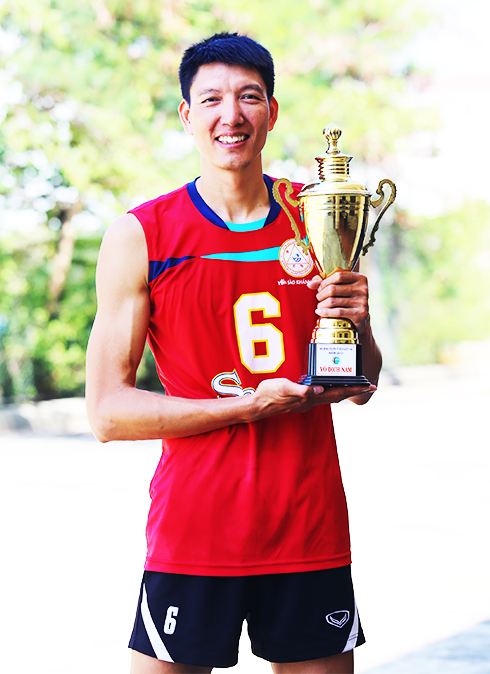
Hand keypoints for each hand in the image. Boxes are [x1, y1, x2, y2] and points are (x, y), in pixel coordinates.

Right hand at [250, 377, 375, 419]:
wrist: (258, 405)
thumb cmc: (269, 395)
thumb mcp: (284, 388)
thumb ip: (301, 390)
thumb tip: (318, 389)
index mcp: (310, 397)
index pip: (337, 392)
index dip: (354, 389)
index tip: (369, 386)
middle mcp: (312, 400)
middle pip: (338, 394)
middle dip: (354, 390)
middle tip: (370, 385)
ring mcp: (307, 400)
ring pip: (331, 395)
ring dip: (344, 390)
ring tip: (355, 385)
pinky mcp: (301, 397)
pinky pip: (322, 393)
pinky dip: (331, 389)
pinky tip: (330, 385)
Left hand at [307, 271, 369, 335]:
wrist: (362, 319)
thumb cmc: (349, 300)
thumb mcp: (342, 288)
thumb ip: (326, 283)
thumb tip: (310, 284)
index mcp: (360, 278)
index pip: (338, 276)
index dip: (325, 282)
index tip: (320, 288)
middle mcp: (363, 289)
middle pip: (333, 289)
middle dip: (321, 294)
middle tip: (319, 298)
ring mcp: (362, 302)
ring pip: (333, 301)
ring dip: (322, 304)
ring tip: (320, 305)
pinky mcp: (360, 314)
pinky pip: (338, 312)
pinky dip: (325, 312)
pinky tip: (320, 312)